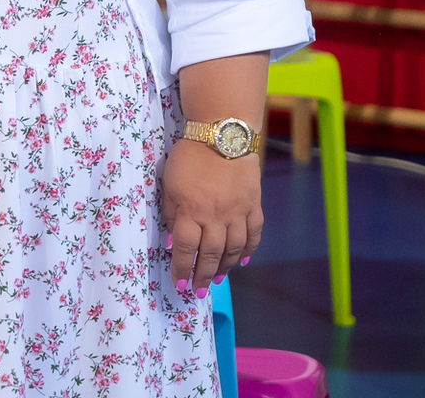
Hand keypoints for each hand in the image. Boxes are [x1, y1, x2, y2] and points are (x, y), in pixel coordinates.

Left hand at [162, 138, 261, 295]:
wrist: (222, 132)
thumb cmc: (189, 155)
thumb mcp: (170, 183)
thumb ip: (172, 214)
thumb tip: (173, 242)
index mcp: (192, 210)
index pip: (186, 248)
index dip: (182, 269)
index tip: (179, 284)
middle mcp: (216, 216)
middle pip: (211, 254)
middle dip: (202, 276)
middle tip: (198, 292)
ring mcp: (238, 212)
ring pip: (234, 249)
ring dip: (225, 268)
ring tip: (216, 280)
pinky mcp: (254, 205)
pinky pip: (254, 234)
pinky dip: (250, 250)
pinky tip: (244, 261)